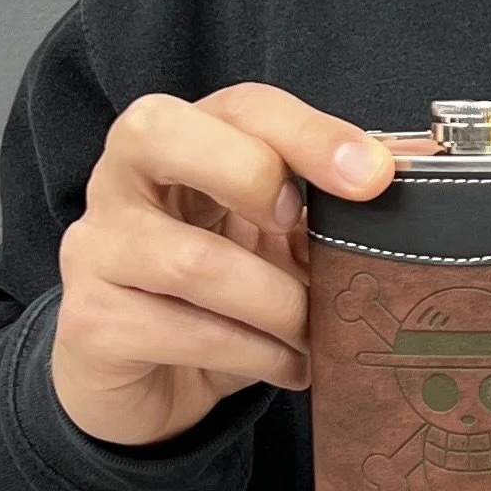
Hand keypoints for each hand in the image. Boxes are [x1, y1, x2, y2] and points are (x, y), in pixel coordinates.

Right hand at [49, 88, 396, 447]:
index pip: (237, 105)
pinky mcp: (89, 322)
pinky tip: (286, 365)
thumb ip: (318, 208)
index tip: (372, 175)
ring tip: (316, 331)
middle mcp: (119, 180)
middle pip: (160, 131)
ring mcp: (94, 249)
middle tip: (301, 230)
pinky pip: (184, 331)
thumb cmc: (216, 295)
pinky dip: (255, 354)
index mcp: (175, 142)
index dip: (308, 131)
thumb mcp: (270, 242)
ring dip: (277, 302)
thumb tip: (401, 183)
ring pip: (192, 259)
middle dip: (251, 173)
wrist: (146, 385)